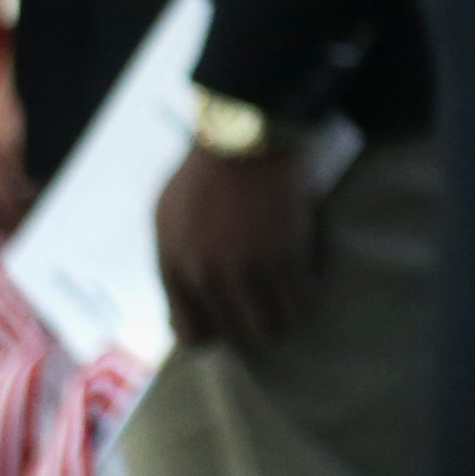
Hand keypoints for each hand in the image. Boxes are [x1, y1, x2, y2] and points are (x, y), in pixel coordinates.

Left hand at [152, 136, 318, 352]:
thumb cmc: (201, 175)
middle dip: (256, 328)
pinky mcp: (287, 255)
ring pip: (278, 323)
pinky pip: (305, 298)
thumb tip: (186, 305)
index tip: (229, 320)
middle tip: (267, 310)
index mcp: (175, 268)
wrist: (243, 140)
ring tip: (290, 296)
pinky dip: (309, 291)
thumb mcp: (165, 220)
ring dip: (286, 315)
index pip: (192, 334)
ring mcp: (249, 268)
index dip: (214, 333)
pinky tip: (308, 274)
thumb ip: (173, 263)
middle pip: (240, 335)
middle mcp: (208, 276)